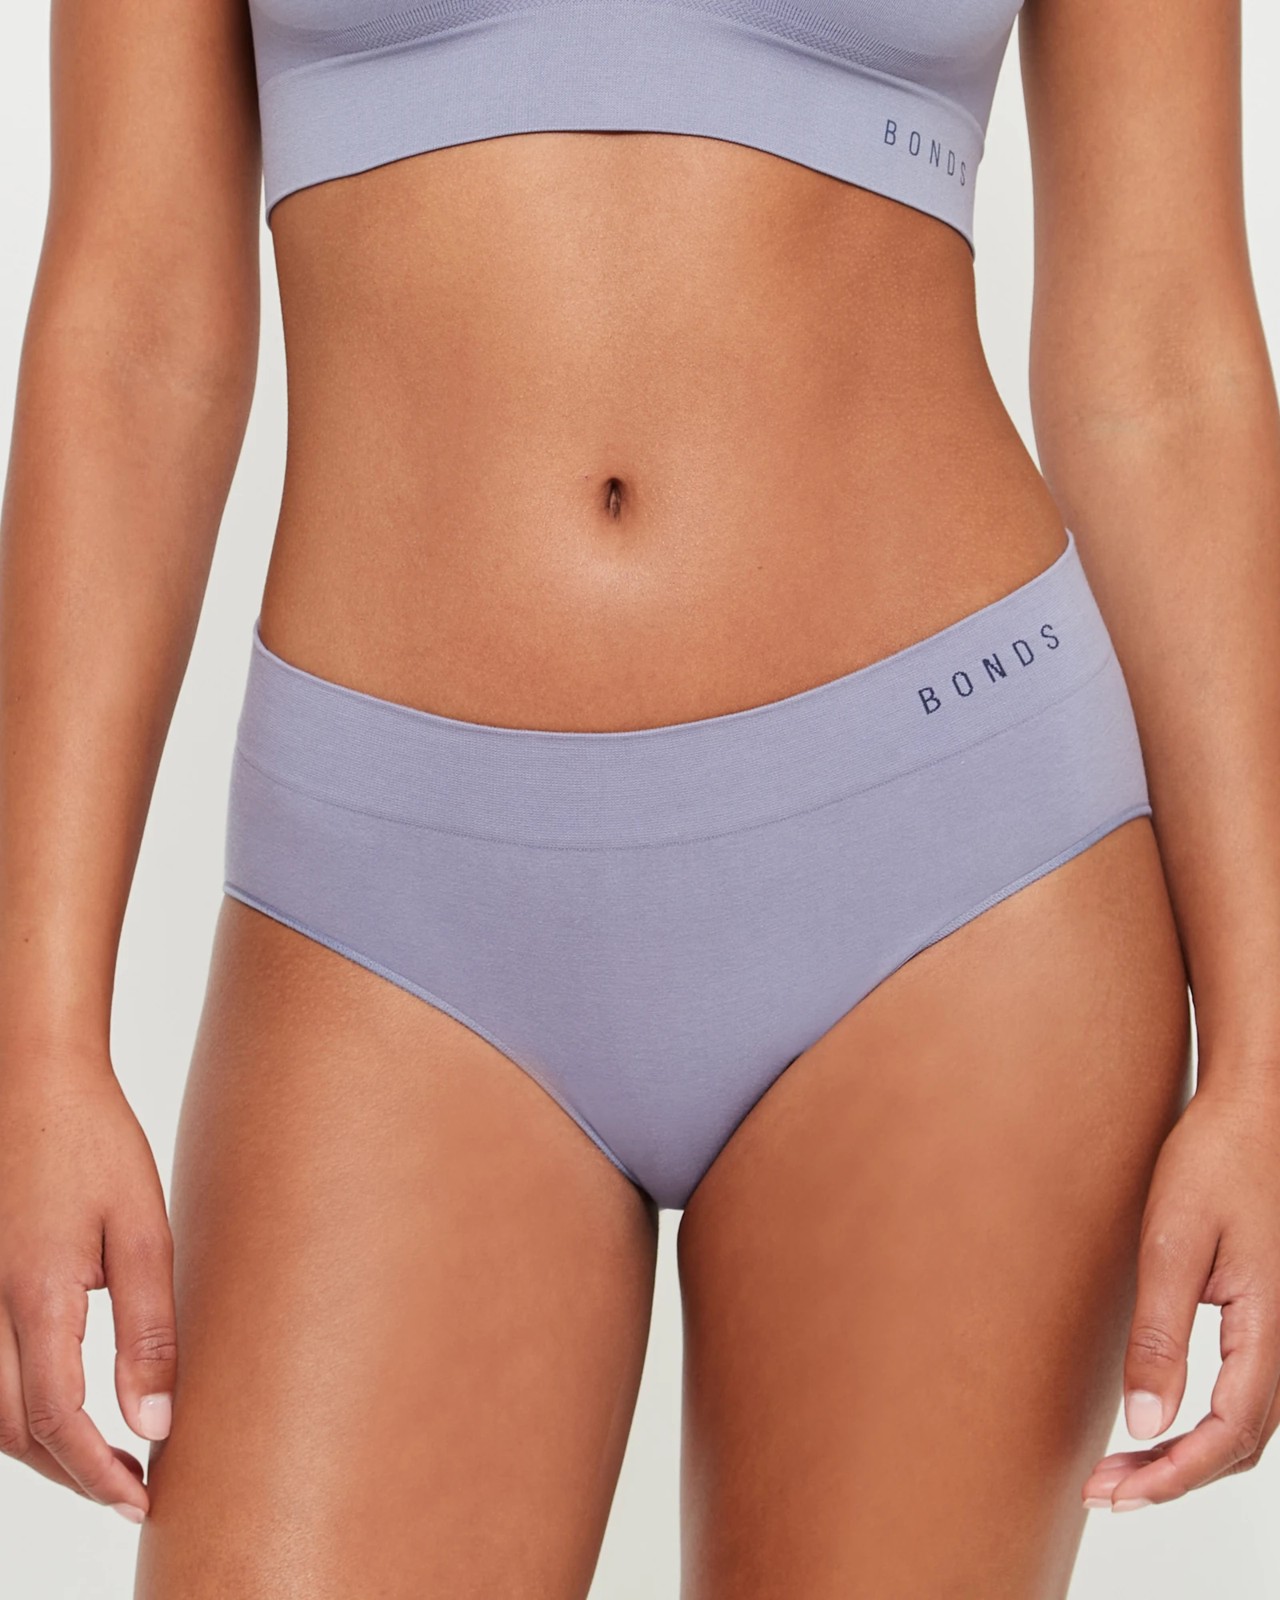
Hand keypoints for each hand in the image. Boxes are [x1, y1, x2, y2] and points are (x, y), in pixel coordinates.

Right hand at [0, 1045, 175, 1521]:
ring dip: (39, 1447)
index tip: (142, 1498)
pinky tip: (57, 1408)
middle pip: (13, 1430)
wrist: (33, 1079)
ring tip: (101, 1461)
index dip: (97, 1472)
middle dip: (69, 1473)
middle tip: (128, 1490)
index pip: (57, 1421)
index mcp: (34, 1297)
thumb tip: (157, 1421)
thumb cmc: (92, 1142)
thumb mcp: (142, 1229)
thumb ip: (149, 1328)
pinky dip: (15, 1408)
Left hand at [1082, 1075, 1279, 1510]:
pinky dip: (1200, 1426)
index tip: (1116, 1492)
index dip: (1174, 1474)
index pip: (1230, 1433)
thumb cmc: (1214, 1162)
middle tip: (1103, 1492)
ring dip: (1185, 1456)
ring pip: (1244, 1425)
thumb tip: (1143, 1422)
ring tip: (1119, 1471)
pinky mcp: (1263, 1317)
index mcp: (1269, 1327)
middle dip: (1172, 1477)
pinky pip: (1242, 1393)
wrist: (1252, 1112)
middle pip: (1239, 1442)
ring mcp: (1277, 1330)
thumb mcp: (1173, 1241)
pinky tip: (1157, 1425)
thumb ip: (1159, 1333)